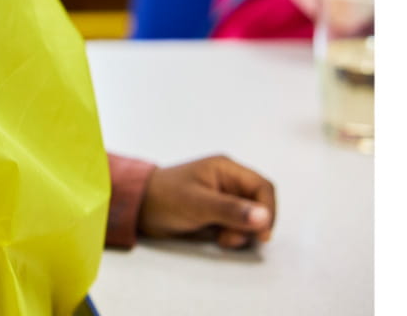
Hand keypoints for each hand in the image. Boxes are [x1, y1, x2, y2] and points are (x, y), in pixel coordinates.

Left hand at [138, 155, 275, 249]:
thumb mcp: (198, 204)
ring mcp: (223, 198)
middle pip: (259, 204)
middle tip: (232, 237)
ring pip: (249, 218)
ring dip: (241, 232)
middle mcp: (228, 181)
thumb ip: (231, 210)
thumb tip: (264, 217)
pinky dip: (232, 235)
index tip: (262, 234)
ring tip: (221, 238)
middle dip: (252, 225)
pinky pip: (237, 226)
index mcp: (226, 169)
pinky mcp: (217, 213)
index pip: (262, 187)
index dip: (268, 210)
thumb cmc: (164, 198)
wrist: (138, 208)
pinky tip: (217, 238)